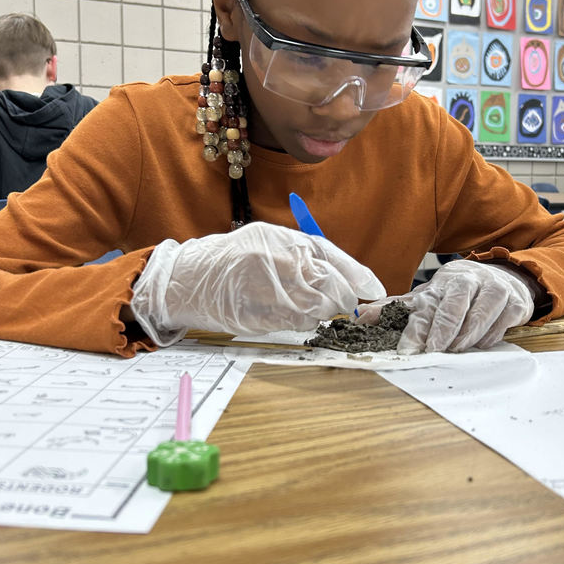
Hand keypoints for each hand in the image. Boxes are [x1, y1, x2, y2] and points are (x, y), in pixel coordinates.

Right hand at [131, 222, 384, 342]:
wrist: (188, 279)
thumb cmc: (231, 259)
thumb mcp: (268, 242)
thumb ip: (304, 256)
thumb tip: (346, 279)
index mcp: (284, 239)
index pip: (333, 257)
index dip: (358, 276)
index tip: (374, 290)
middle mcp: (281, 261)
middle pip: (332, 287)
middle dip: (342, 300)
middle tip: (343, 305)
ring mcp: (271, 289)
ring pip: (319, 310)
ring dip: (321, 313)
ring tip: (306, 306)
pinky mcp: (262, 314)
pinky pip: (298, 324)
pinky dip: (302, 323)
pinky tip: (290, 314)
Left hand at [355, 260, 533, 352]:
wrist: (503, 277)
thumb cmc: (460, 293)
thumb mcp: (427, 296)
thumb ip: (395, 308)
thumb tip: (360, 316)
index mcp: (442, 284)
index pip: (426, 306)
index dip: (416, 329)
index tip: (406, 349)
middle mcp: (468, 283)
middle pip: (453, 305)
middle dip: (442, 330)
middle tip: (432, 350)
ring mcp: (493, 291)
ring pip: (480, 314)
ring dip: (466, 336)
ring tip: (455, 350)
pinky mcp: (514, 303)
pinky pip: (502, 322)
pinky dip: (490, 336)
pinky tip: (479, 343)